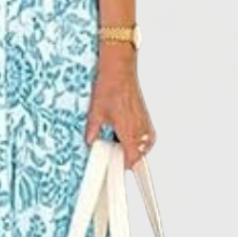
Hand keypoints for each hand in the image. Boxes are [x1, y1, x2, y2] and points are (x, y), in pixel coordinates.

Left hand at [84, 45, 156, 169]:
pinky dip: (139, 139)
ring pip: (144, 146)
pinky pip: (147, 136)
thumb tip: (90, 141)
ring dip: (133, 147)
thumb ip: (92, 131)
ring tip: (118, 140)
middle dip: (126, 156)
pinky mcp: (146, 117)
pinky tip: (127, 132)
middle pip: (138, 155)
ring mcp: (146, 123)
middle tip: (113, 153)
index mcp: (129, 132)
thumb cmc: (110, 87)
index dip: (123, 166)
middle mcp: (141, 129)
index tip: (116, 167)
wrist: (120, 69)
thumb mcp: (95, 112)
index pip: (132, 159)